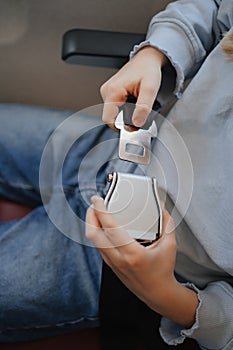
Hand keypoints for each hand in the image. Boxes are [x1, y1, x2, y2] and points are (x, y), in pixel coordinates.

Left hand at [85, 195, 198, 327]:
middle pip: (93, 234)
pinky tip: (101, 225)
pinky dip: (96, 232)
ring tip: (97, 211)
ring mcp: (112, 263)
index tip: (97, 199)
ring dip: (91, 223)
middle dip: (90, 215)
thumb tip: (162, 206)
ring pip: (93, 241)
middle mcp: (119, 258)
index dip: (101, 211)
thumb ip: (166, 223)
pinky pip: (98, 245)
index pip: (110, 228)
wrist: (158, 293)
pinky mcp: (110, 265)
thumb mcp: (170, 245)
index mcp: (133, 253)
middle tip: (95, 203)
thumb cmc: (163, 270)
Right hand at [100, 46, 166, 130]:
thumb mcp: (150, 89)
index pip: (108, 119)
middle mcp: (107, 90)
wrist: (147, 59)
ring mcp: (107, 91)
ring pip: (112, 113)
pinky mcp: (110, 92)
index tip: (133, 126)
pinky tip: (132, 102)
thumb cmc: (148, 70)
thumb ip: (144, 108)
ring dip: (124, 114)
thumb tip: (137, 123)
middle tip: (139, 114)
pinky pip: (114, 107)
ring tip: (137, 105)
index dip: (120, 127)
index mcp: (113, 90)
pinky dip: (124, 108)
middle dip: (125, 120)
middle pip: (111, 117)